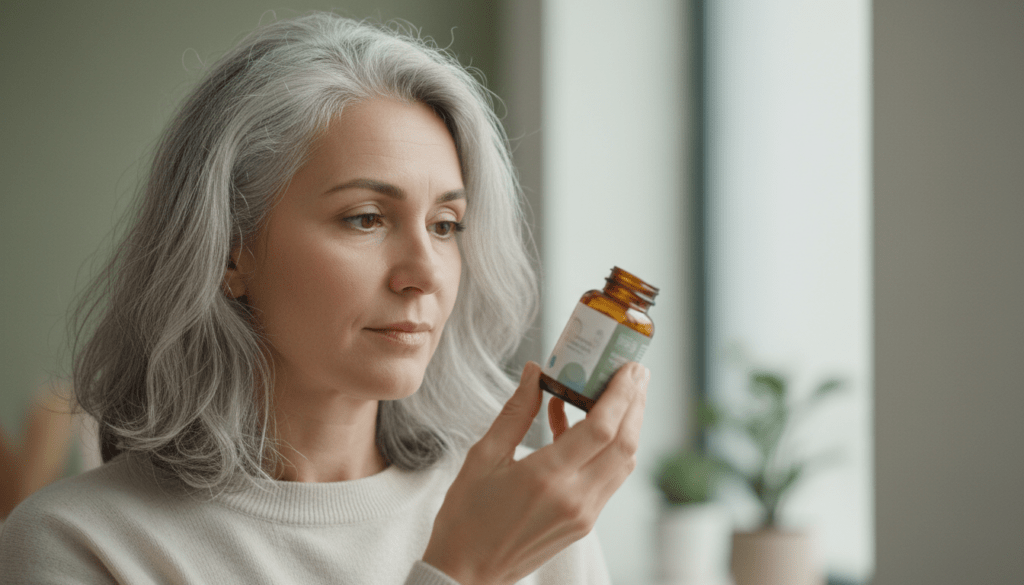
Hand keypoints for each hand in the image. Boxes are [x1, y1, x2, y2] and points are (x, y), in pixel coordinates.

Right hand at [422, 361, 649, 584]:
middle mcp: (574, 499)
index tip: (628, 367)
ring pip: (623, 463)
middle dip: (635, 404)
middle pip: (624, 444)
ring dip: (628, 426)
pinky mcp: (583, 523)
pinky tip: (583, 424)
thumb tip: (535, 372)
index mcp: (546, 479)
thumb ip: (515, 412)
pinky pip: (608, 478)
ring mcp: (583, 514)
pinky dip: (607, 448)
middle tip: (635, 373)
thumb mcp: (483, 458)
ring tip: (620, 393)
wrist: (467, 574)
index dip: (621, 395)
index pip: (602, 429)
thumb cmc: (467, 518)